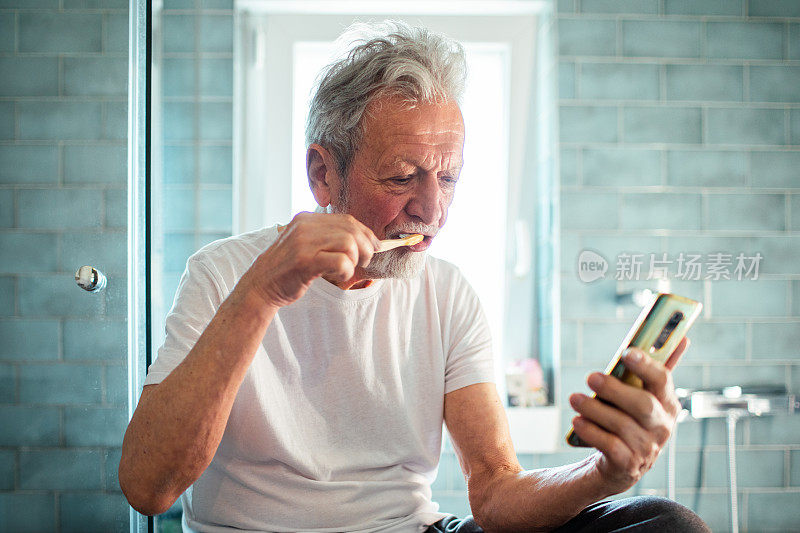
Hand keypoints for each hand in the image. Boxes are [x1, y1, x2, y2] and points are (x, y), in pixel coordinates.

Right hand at [239, 212, 379, 308]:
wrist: (260, 286)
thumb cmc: (289, 269)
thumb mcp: (306, 245)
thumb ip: (329, 238)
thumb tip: (366, 240)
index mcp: (306, 219)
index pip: (347, 220)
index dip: (366, 233)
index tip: (374, 246)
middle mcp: (305, 226)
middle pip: (351, 230)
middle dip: (365, 248)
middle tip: (363, 263)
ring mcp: (303, 242)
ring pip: (348, 244)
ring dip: (355, 260)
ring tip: (347, 270)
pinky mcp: (304, 261)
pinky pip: (341, 261)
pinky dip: (346, 270)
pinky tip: (339, 276)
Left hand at [568, 338, 689, 493]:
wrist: (620, 463)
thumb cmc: (630, 418)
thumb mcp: (643, 394)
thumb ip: (655, 368)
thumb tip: (683, 337)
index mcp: (668, 403)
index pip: (663, 380)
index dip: (646, 365)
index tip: (627, 352)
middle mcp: (662, 426)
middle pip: (643, 405)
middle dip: (614, 390)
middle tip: (591, 377)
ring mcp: (647, 448)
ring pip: (622, 425)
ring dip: (594, 409)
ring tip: (574, 398)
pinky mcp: (628, 465)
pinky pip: (610, 446)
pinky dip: (591, 432)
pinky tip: (577, 421)